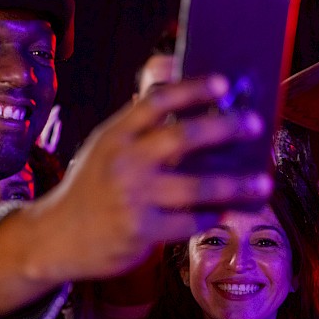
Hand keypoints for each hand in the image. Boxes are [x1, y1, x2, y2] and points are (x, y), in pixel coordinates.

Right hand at [0, 76, 271, 315]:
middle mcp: (123, 162)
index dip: (192, 90)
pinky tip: (223, 212)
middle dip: (224, 128)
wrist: (56, 237)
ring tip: (262, 184)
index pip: (156, 101)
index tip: (224, 85)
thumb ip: (138, 123)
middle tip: (254, 125)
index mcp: (114, 135)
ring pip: (197, 187)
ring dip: (235, 185)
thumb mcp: (105, 147)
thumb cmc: (92, 187)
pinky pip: (189, 222)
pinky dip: (210, 217)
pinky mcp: (141, 232)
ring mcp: (133, 198)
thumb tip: (175, 80)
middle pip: (182, 137)